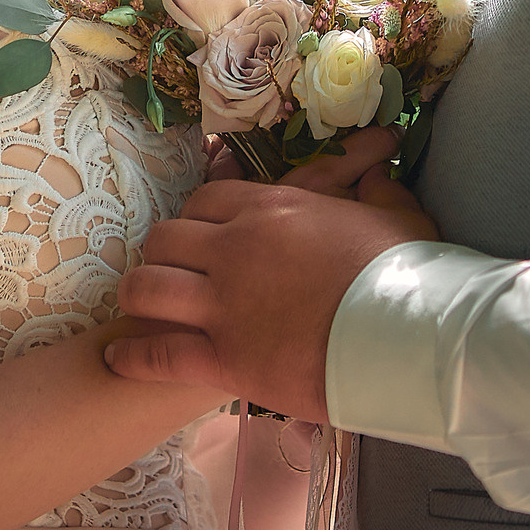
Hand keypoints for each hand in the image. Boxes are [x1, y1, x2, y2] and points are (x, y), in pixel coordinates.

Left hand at [106, 127, 438, 421]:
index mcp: (272, 210)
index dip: (197, 218)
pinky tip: (120, 358)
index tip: (202, 235)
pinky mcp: (225, 359)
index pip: (206, 200)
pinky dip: (132, 357)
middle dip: (163, 253)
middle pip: (166, 239)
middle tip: (172, 271)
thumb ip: (378, 189)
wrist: (409, 340)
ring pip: (148, 288)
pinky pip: (158, 355)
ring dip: (140, 296)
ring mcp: (224, 305)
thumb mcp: (398, 216)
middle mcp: (235, 250)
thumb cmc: (408, 277)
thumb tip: (378, 170)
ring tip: (139, 309)